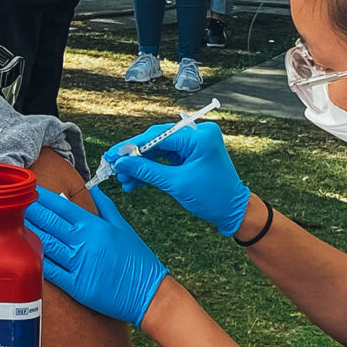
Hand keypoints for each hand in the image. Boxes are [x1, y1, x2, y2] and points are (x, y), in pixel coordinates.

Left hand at [25, 187, 168, 327]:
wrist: (148, 293)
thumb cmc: (138, 260)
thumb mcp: (123, 228)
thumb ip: (106, 207)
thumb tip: (93, 190)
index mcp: (95, 226)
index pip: (61, 206)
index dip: (42, 197)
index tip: (29, 189)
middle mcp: (84, 242)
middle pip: (48, 222)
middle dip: (29, 211)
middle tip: (12, 202)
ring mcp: (78, 263)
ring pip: (45, 243)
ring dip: (28, 232)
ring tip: (12, 223)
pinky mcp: (76, 285)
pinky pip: (50, 270)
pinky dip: (36, 259)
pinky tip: (24, 252)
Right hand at [103, 122, 250, 235]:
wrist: (233, 211)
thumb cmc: (213, 197)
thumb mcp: (176, 184)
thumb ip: (147, 171)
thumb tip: (122, 163)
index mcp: (199, 136)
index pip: (158, 136)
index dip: (132, 147)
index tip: (113, 156)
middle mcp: (197, 135)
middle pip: (156, 141)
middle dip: (134, 157)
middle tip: (114, 167)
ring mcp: (194, 144)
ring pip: (158, 150)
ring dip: (141, 165)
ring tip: (124, 179)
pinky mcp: (190, 155)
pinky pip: (165, 158)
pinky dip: (151, 169)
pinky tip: (135, 181)